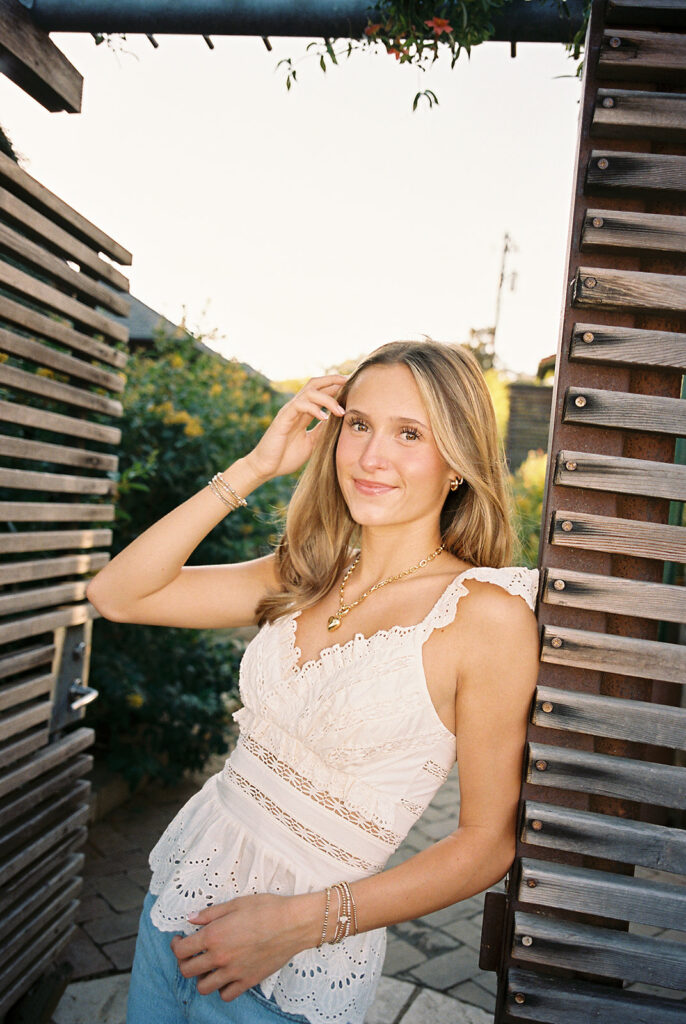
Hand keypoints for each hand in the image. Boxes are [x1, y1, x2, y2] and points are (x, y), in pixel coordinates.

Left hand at [170, 891, 319, 1002]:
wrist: (292, 924)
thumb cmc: (266, 909)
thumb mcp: (236, 903)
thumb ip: (210, 914)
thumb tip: (190, 918)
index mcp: (214, 935)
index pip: (181, 950)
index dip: (176, 945)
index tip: (180, 939)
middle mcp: (220, 957)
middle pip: (187, 971)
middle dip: (184, 962)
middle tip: (192, 953)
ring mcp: (233, 972)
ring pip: (203, 987)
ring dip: (201, 977)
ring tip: (208, 966)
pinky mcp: (247, 981)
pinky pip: (226, 995)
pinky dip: (222, 988)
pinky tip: (225, 976)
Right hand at [243, 374, 347, 481]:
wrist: (266, 468)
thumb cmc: (286, 457)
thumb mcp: (312, 443)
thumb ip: (322, 431)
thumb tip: (338, 422)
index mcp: (303, 413)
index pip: (321, 392)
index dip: (336, 386)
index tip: (354, 386)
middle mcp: (296, 408)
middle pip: (315, 384)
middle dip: (333, 380)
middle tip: (350, 381)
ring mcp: (289, 411)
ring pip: (309, 392)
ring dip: (328, 399)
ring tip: (341, 411)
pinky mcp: (283, 418)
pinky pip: (299, 405)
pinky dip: (314, 409)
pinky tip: (325, 418)